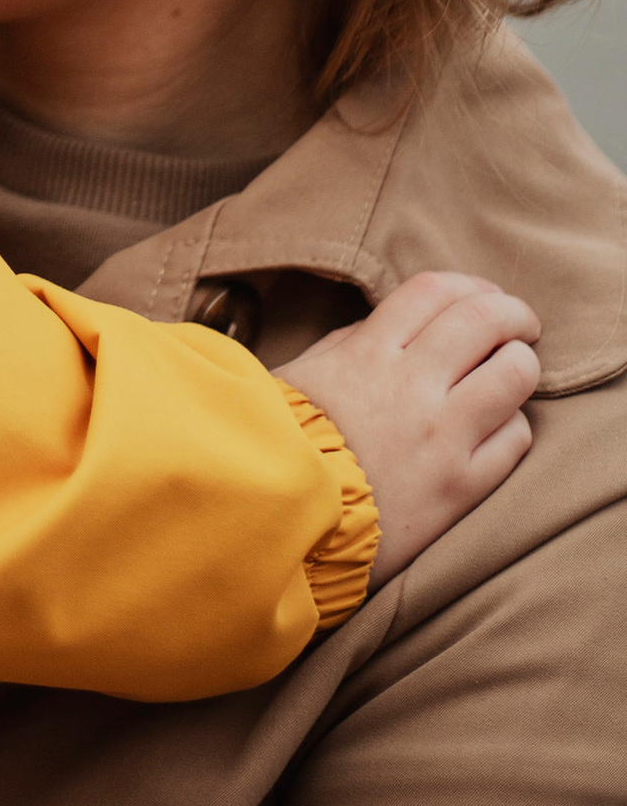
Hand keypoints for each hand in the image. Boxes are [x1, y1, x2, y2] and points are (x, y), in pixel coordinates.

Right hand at [285, 270, 539, 581]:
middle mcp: (411, 386)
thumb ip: (350, 342)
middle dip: (512, 313)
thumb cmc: (283, 443)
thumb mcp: (302, 374)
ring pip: (515, 374)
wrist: (284, 520)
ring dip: (522, 362)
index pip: (434, 291)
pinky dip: (513, 424)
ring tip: (516, 369)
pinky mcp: (461, 486)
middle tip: (519, 324)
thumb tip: (391, 326)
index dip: (468, 285)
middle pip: (485, 320)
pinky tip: (497, 425)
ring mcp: (441, 436)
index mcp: (367, 353)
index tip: (481, 295)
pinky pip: (515, 439)